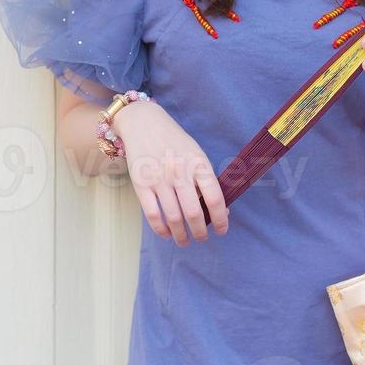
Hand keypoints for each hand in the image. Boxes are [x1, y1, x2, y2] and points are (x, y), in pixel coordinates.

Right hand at [114, 102, 228, 244]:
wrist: (144, 124)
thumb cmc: (175, 142)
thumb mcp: (196, 154)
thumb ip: (206, 180)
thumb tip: (221, 210)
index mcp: (198, 163)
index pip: (214, 197)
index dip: (221, 218)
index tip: (222, 230)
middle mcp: (179, 172)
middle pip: (193, 212)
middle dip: (200, 232)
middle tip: (202, 238)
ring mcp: (159, 179)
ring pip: (173, 217)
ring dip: (181, 235)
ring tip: (185, 240)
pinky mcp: (141, 185)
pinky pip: (153, 215)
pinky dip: (161, 229)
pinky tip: (166, 233)